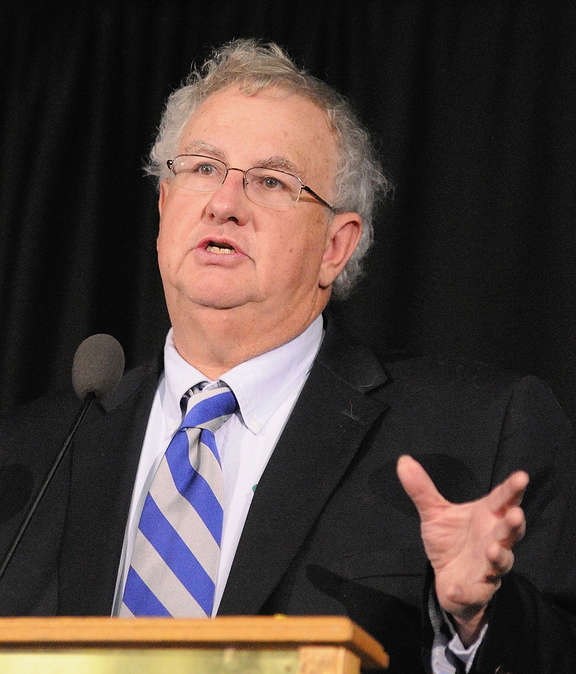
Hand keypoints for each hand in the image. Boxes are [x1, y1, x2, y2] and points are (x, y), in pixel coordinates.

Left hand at [396, 455, 527, 644]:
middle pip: (509, 531)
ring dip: (498, 556)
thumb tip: (403, 460)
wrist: (449, 579)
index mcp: (487, 516)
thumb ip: (422, 489)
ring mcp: (489, 566)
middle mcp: (494, 540)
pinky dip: (464, 591)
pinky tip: (454, 588)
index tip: (522, 476)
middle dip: (513, 524)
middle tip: (516, 514)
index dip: (513, 489)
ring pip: (501, 561)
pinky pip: (474, 592)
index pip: (502, 500)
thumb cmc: (451, 540)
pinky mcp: (478, 590)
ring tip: (491, 549)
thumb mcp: (434, 514)